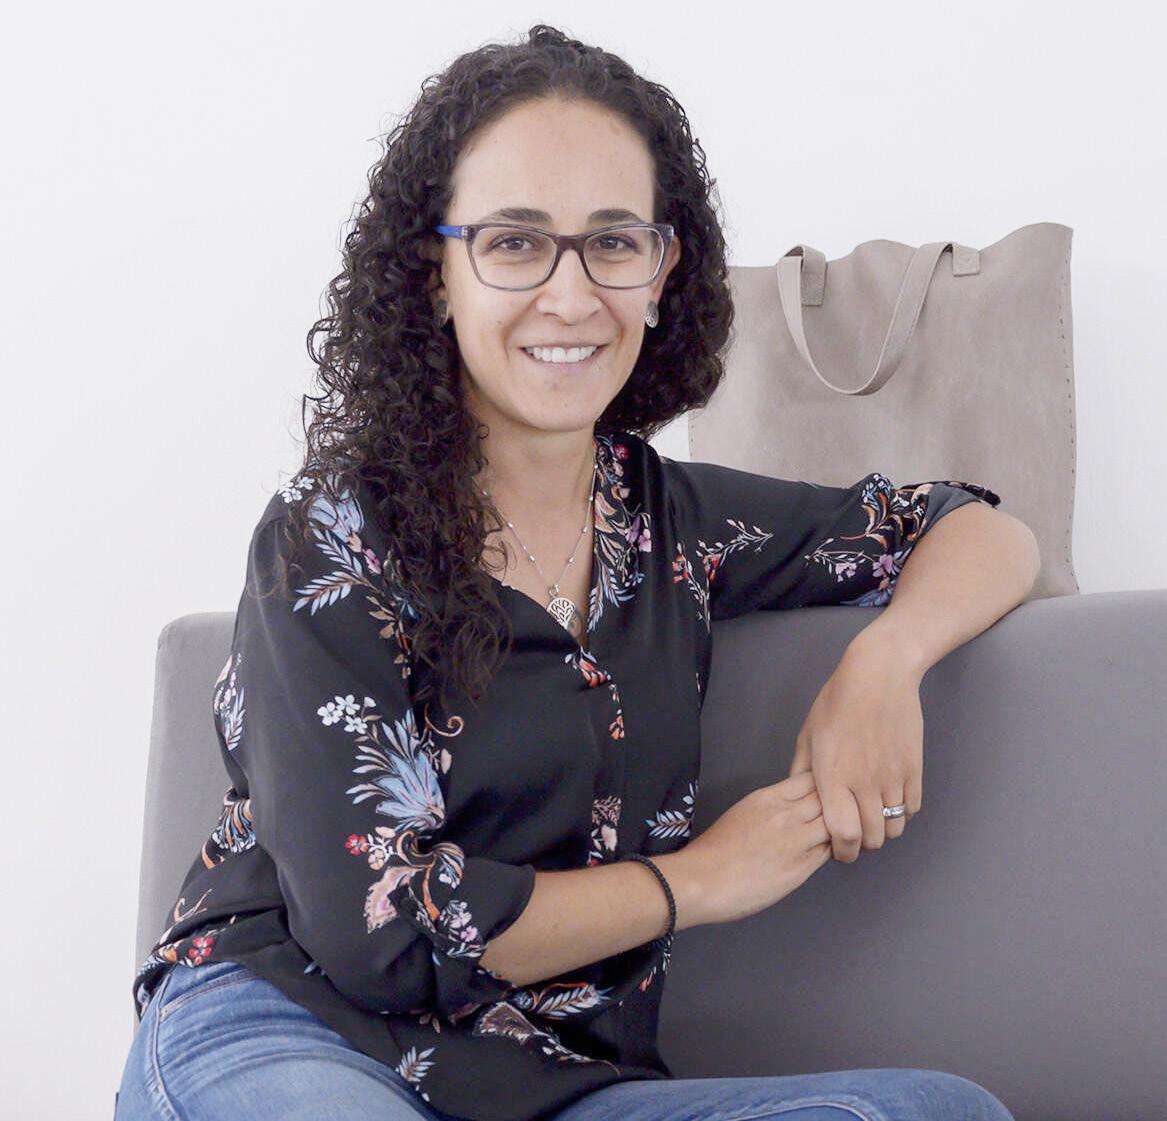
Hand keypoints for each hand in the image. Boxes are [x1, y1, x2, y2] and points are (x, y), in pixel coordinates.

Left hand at [786, 641, 924, 862]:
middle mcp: (864, 783)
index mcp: (832, 777)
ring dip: (883, 829)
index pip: (843, 835)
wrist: (879, 675)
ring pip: (894, 827)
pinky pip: (912, 808)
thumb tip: (799, 798)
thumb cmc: (836, 701)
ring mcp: (892, 777)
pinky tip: (890, 800)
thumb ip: (802, 772)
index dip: (842, 851)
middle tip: (855, 831)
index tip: (839, 848)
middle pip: (872, 838)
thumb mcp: (808, 735)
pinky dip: (902, 813)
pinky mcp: (914, 769)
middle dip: (862, 843)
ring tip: (872, 816)